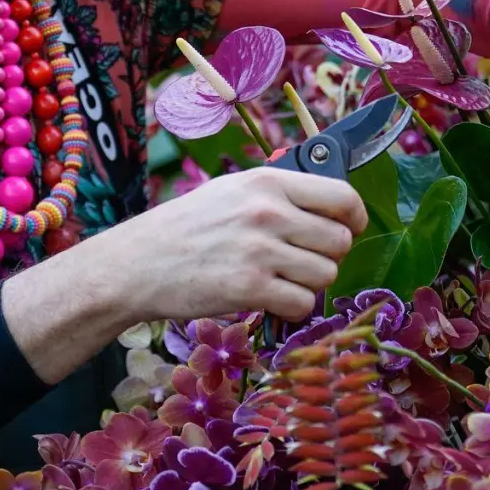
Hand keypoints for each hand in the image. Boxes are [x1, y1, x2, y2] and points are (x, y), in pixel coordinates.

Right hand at [99, 166, 366, 322]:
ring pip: (326, 274)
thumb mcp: (231, 191)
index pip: (341, 197)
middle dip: (328, 256)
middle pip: (340, 241)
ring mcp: (260, 251)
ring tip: (281, 280)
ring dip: (310, 283)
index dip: (353, 218)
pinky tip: (270, 299)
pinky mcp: (249, 289)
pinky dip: (293, 307)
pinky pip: (303, 304)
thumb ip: (278, 195)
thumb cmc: (185, 227)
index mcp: (268, 182)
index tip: (348, 228)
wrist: (136, 263)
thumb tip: (329, 206)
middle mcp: (268, 212)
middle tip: (302, 261)